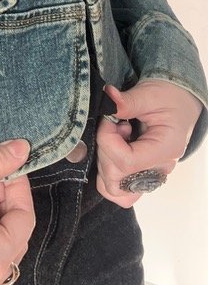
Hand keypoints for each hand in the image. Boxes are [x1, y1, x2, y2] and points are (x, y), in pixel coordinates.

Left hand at [96, 78, 202, 207]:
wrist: (180, 102)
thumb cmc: (169, 98)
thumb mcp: (149, 94)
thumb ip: (127, 101)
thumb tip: (107, 98)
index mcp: (165, 150)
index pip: (126, 162)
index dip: (107, 140)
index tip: (107, 120)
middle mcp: (159, 169)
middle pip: (116, 180)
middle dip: (104, 150)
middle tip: (112, 126)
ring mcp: (150, 175)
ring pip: (114, 189)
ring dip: (104, 161)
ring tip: (115, 138)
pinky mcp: (140, 173)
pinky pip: (119, 187)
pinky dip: (108, 171)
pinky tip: (114, 148)